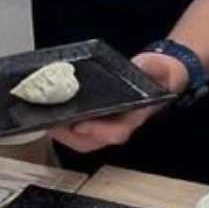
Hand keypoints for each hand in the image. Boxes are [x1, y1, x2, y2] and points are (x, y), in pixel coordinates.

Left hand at [50, 50, 180, 155]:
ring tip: (46, 120)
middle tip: (51, 124)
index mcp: (134, 117)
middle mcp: (119, 124)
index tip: (80, 125)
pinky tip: (51, 114)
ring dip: (63, 134)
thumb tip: (149, 66)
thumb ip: (157, 67)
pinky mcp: (96, 118)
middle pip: (92, 141)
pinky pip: (78, 128)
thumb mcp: (161, 68)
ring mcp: (106, 123)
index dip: (97, 131)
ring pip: (82, 138)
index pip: (116, 132)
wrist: (159, 75)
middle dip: (69, 137)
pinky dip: (64, 125)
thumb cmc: (158, 74)